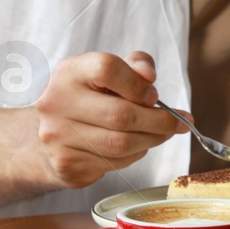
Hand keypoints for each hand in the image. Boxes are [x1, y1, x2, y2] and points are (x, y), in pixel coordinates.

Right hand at [32, 50, 185, 189]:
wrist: (49, 134)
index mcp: (69, 72)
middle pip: (121, 114)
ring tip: (164, 133)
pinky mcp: (66, 163)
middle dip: (160, 121)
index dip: (138, 84)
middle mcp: (56, 103)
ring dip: (152, 139)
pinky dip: (135, 154)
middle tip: (180, 122)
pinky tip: (137, 145)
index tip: (155, 96)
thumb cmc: (89, 97)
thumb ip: (134, 65)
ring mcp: (58, 136)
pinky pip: (114, 162)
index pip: (107, 69)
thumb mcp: (108, 73)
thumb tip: (148, 75)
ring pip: (121, 143)